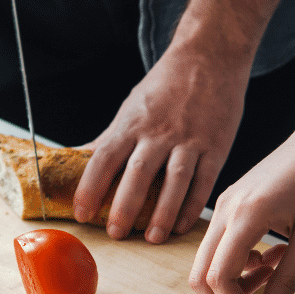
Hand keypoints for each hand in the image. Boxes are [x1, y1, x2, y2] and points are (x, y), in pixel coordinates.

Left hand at [75, 46, 249, 242]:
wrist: (210, 55)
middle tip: (115, 233)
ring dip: (162, 213)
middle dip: (124, 207)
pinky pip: (203, 181)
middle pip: (137, 174)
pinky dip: (192, 206)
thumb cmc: (166, 85)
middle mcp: (159, 132)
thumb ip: (110, 137)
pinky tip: (182, 226)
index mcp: (133, 123)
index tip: (81, 213)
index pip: (104, 159)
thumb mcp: (132, 106)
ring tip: (151, 238)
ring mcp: (189, 139)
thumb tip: (78, 157)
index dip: (90, 188)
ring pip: (174, 182)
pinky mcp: (216, 145)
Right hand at [190, 45, 294, 293]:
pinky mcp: (230, 205)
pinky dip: (238, 266)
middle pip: (201, 277)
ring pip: (207, 264)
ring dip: (233, 287)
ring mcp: (224, 206)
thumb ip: (289, 279)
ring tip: (270, 284)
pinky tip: (269, 261)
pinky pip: (220, 247)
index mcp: (247, 214)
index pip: (221, 279)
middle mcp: (227, 209)